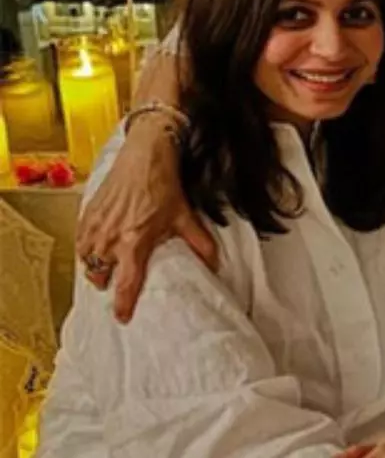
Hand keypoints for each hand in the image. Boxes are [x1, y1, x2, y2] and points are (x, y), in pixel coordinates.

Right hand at [74, 114, 217, 322]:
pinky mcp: (87, 215)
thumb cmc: (163, 185)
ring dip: (94, 267)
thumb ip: (199, 243)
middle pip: (99, 276)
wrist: (144, 156)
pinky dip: (86, 250)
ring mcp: (95, 227)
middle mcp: (109, 239)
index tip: (124, 317)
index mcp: (133, 243)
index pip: (125, 284)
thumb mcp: (185, 216)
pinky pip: (80, 243)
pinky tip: (95, 248)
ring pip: (86, 261)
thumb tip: (214, 263)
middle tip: (115, 284)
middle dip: (106, 283)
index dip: (123, 304)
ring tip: (106, 268)